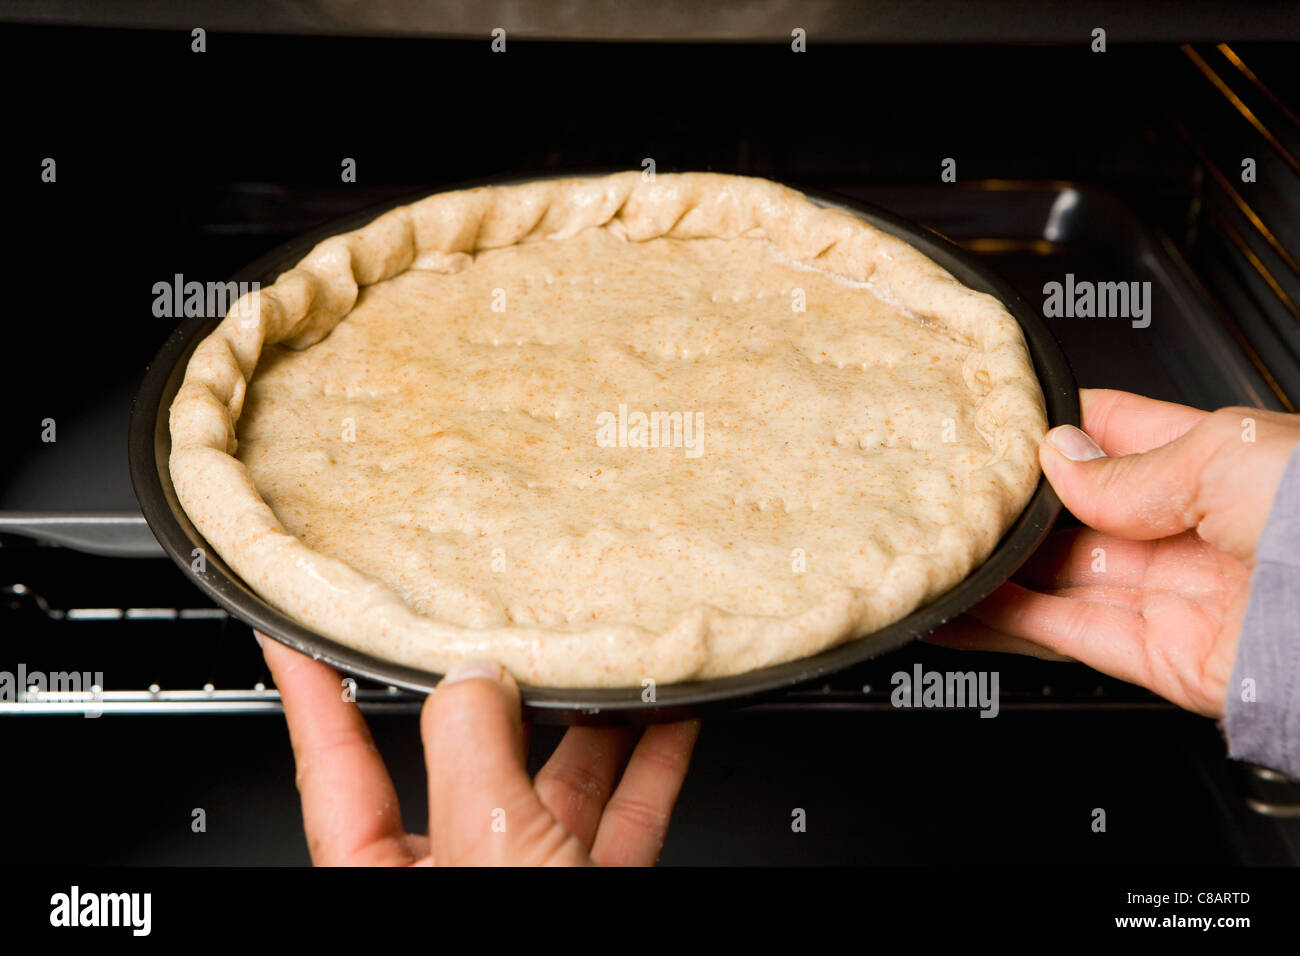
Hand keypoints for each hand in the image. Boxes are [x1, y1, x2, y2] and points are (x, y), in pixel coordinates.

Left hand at [259, 635, 698, 864]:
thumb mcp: (487, 852)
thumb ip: (473, 752)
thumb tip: (476, 679)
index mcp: (382, 879)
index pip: (332, 760)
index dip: (313, 686)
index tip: (299, 627)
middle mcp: (452, 877)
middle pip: (465, 756)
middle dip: (496, 687)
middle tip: (505, 621)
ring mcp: (527, 883)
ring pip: (555, 781)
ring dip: (591, 718)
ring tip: (606, 657)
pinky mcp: (590, 889)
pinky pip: (621, 814)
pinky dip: (649, 763)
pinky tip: (668, 720)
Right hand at [931, 388, 1299, 716]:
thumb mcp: (1220, 453)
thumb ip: (1124, 467)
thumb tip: (1060, 461)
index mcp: (1217, 463)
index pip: (1116, 435)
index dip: (1055, 428)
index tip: (996, 423)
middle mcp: (1192, 529)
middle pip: (1079, 514)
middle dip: (1018, 504)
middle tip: (956, 491)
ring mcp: (1175, 594)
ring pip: (1064, 579)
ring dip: (1000, 569)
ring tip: (942, 550)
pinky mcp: (1162, 656)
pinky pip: (1070, 635)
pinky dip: (1009, 623)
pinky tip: (965, 605)